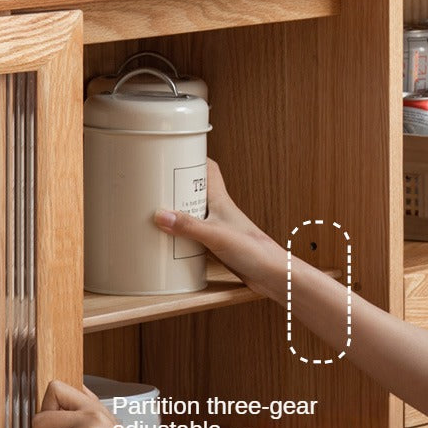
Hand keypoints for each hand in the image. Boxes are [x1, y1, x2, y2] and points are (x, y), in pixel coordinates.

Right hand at [154, 160, 284, 298]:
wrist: (272, 274)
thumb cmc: (255, 250)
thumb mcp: (215, 235)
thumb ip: (188, 226)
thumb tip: (161, 215)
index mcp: (221, 199)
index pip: (207, 168)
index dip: (191, 158)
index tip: (171, 154)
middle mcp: (218, 210)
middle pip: (194, 190)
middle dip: (175, 186)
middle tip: (155, 186)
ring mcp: (216, 227)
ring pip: (192, 212)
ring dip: (176, 211)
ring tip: (155, 211)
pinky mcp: (215, 244)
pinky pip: (193, 233)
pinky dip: (181, 234)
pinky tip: (170, 240)